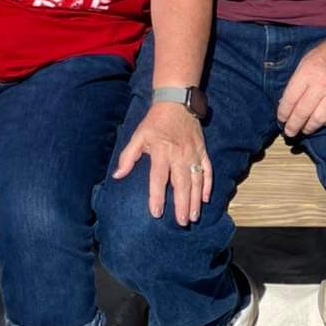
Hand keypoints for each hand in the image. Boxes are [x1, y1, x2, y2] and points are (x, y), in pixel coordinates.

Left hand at [112, 102, 211, 225]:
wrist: (177, 103)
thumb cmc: (155, 122)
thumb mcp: (138, 136)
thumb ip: (128, 156)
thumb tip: (117, 175)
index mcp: (161, 152)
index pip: (158, 179)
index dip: (157, 197)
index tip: (156, 213)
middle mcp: (179, 155)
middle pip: (181, 184)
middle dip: (181, 204)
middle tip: (181, 223)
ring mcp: (193, 154)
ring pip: (196, 180)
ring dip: (195, 200)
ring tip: (193, 216)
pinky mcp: (202, 151)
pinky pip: (207, 170)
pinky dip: (208, 185)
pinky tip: (205, 199)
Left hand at [277, 33, 325, 137]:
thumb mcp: (307, 60)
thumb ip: (297, 80)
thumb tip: (287, 102)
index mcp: (308, 72)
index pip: (291, 99)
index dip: (284, 112)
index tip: (281, 119)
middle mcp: (322, 84)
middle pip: (303, 112)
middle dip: (293, 126)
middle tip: (289, 132)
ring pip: (319, 119)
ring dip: (309, 128)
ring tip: (304, 130)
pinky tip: (322, 122)